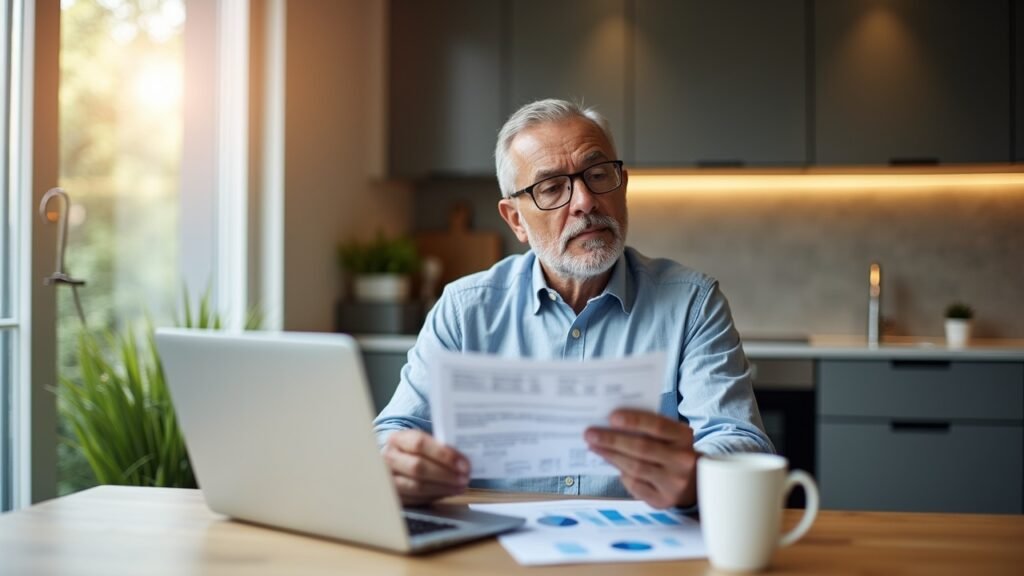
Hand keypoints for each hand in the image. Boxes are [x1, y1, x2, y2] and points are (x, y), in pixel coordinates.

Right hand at [382, 429, 470, 505]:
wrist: (396, 463)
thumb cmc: (417, 452)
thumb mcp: (425, 443)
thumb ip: (440, 448)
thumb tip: (464, 460)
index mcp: (398, 439)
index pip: (420, 443)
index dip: (443, 454)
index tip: (464, 464)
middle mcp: (389, 458)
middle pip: (418, 467)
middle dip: (445, 474)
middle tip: (465, 478)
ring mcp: (388, 479)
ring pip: (417, 486)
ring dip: (442, 488)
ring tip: (460, 486)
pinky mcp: (394, 496)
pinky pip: (416, 499)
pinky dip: (435, 496)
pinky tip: (448, 492)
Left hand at [585, 409, 700, 508]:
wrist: (695, 482)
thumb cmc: (673, 451)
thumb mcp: (670, 436)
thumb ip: (649, 428)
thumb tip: (612, 423)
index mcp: (684, 437)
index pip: (658, 426)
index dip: (634, 421)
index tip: (611, 417)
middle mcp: (683, 460)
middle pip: (642, 448)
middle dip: (613, 440)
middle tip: (590, 434)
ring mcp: (674, 483)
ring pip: (636, 468)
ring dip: (611, 456)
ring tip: (594, 446)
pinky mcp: (663, 500)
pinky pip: (635, 486)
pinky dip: (621, 474)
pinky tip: (611, 464)